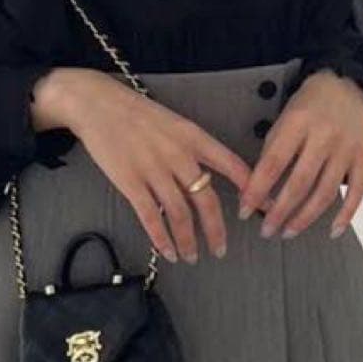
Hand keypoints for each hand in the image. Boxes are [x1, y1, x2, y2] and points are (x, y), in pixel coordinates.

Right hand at [31, 67, 254, 263]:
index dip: (251, 189)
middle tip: (220, 250)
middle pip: (206, 200)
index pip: (231, 165)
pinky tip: (168, 252)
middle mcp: (179, 155)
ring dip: (188, 241)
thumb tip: (206, 181)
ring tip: (192, 257)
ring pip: (179, 214)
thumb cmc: (136, 115)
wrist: (98, 105)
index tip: (264, 209)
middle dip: (216, 230)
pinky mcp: (131, 183)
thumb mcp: (174, 123)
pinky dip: (162, 239)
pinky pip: (151, 217)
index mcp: (194, 137)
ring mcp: (154, 170)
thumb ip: (192, 150)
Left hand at [238, 70, 362, 240]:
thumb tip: (254, 195)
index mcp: (298, 123)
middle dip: (280, 212)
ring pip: (326, 193)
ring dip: (305, 218)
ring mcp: (347, 149)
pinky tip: (332, 231)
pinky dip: (346, 215)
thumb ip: (270, 155)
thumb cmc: (307, 108)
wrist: (345, 86)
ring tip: (288, 232)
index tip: (244, 211)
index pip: (273, 164)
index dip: (257, 191)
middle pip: (300, 184)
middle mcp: (325, 136)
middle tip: (266, 231)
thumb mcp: (283, 121)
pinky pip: (357, 192)